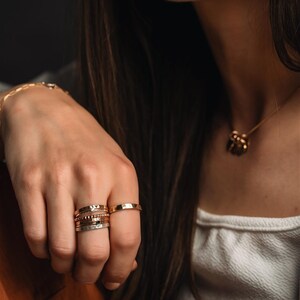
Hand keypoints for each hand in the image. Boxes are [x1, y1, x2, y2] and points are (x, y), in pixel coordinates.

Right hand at [0, 85, 139, 289]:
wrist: (46, 110)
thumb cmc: (86, 141)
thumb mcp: (116, 166)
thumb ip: (124, 209)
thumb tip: (129, 258)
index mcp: (122, 174)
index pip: (128, 237)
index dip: (123, 268)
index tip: (116, 277)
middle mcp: (92, 177)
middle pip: (95, 251)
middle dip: (92, 274)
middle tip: (90, 273)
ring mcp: (57, 180)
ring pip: (62, 250)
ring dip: (66, 265)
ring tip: (68, 260)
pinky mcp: (28, 183)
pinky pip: (35, 236)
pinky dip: (43, 251)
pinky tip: (49, 244)